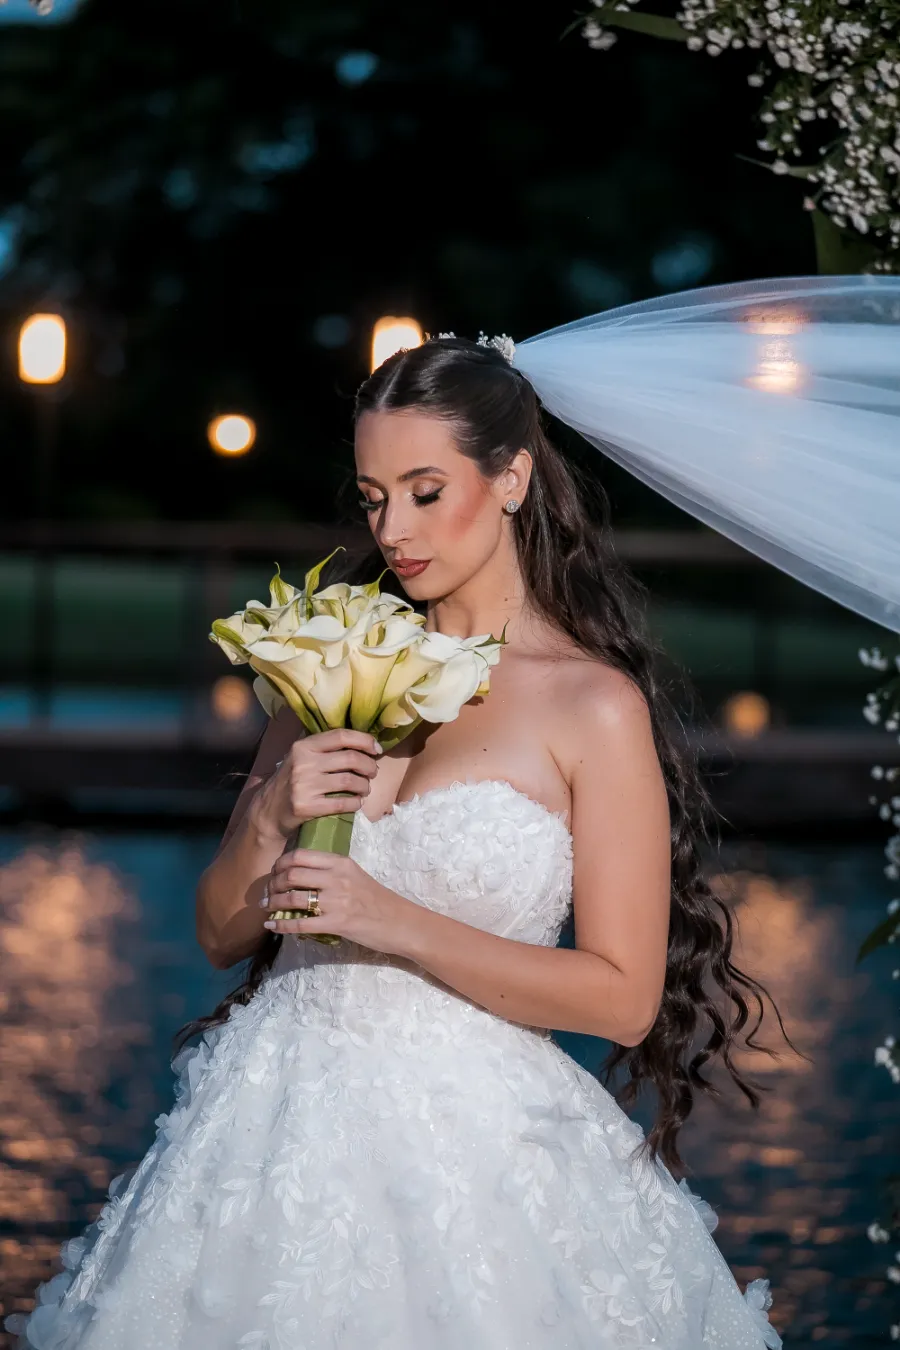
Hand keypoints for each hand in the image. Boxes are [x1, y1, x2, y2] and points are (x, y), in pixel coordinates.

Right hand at [250, 728, 382, 841]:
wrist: (269, 811)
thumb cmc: (292, 780)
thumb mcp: (301, 757)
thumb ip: (324, 748)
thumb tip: (363, 741)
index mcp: (303, 746)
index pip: (341, 736)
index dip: (364, 740)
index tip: (376, 749)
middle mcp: (303, 763)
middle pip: (350, 758)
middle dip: (369, 766)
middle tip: (373, 772)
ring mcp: (304, 785)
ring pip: (350, 781)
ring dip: (365, 785)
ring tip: (365, 788)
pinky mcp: (307, 807)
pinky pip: (343, 803)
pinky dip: (356, 803)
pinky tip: (356, 802)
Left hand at [262, 850, 413, 955]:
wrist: (400, 922)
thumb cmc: (377, 900)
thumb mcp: (355, 876)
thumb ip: (331, 872)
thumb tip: (301, 874)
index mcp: (341, 863)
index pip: (300, 855)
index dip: (280, 863)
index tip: (274, 872)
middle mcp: (337, 878)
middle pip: (291, 874)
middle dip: (272, 883)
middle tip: (266, 891)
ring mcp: (337, 901)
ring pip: (292, 898)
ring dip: (273, 903)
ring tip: (266, 907)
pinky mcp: (337, 923)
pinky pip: (301, 923)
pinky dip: (282, 925)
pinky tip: (272, 925)